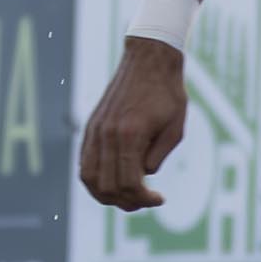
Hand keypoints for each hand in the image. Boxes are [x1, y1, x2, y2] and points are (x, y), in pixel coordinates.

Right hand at [78, 41, 189, 210]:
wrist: (149, 60)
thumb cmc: (168, 93)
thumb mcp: (175, 129)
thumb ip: (158, 157)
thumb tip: (142, 176)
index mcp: (131, 135)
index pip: (129, 183)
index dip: (144, 199)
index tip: (159, 199)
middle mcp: (107, 134)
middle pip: (106, 186)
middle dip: (126, 201)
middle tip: (144, 201)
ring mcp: (96, 130)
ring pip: (88, 177)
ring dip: (105, 194)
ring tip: (125, 197)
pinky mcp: (92, 126)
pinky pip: (85, 161)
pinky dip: (94, 178)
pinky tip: (111, 181)